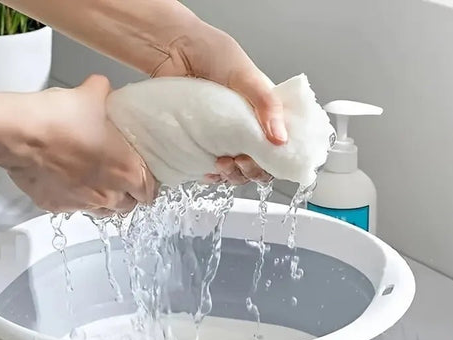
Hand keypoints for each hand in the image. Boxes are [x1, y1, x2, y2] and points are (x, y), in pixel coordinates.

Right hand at [0, 75, 156, 214]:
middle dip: (128, 194)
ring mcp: (82, 204)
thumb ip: (106, 94)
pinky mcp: (57, 206)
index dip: (149, 184)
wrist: (18, 134)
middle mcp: (108, 195)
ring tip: (97, 182)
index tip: (144, 176)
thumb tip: (103, 90)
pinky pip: (73, 207)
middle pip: (128, 204)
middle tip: (121, 177)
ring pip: (104, 210)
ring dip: (105, 199)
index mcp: (127, 173)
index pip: (150, 191)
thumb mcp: (92, 95)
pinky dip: (75, 198)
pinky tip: (68, 181)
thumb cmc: (59, 118)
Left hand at [154, 23, 285, 184]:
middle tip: (242, 161)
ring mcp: (222, 139)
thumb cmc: (210, 52)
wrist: (172, 49)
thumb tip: (280, 138)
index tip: (269, 160)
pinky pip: (211, 171)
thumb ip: (265, 104)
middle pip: (259, 164)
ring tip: (222, 163)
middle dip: (253, 170)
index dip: (278, 158)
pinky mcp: (201, 145)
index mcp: (263, 112)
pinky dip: (213, 176)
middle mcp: (245, 128)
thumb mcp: (245, 74)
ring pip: (236, 171)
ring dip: (233, 175)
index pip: (280, 145)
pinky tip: (209, 171)